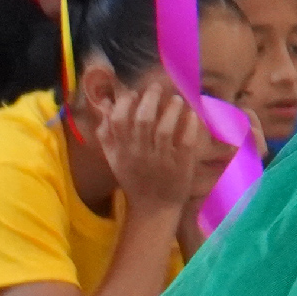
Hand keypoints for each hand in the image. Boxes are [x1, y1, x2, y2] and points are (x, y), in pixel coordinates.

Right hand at [96, 84, 213, 212]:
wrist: (153, 207)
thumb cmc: (134, 179)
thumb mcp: (114, 159)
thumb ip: (107, 135)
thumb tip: (104, 108)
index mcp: (121, 150)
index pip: (118, 120)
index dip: (126, 103)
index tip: (134, 93)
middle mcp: (139, 153)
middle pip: (142, 120)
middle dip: (150, 99)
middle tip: (156, 88)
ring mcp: (161, 159)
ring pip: (165, 129)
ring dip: (171, 110)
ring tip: (177, 99)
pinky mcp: (181, 165)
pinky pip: (186, 141)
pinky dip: (189, 126)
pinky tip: (191, 114)